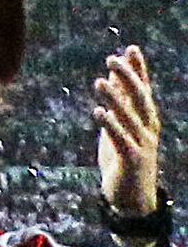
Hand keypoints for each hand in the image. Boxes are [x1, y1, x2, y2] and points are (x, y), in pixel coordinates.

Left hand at [103, 48, 165, 228]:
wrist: (132, 198)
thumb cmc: (124, 159)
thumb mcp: (121, 128)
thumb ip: (118, 105)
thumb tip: (111, 78)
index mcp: (146, 121)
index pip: (144, 90)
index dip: (139, 70)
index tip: (131, 48)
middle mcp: (148, 130)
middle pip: (140, 99)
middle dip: (128, 78)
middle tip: (112, 58)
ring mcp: (142, 145)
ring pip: (130, 117)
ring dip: (115, 99)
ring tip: (100, 81)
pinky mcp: (132, 160)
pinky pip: (121, 140)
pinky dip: (111, 125)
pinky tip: (98, 112)